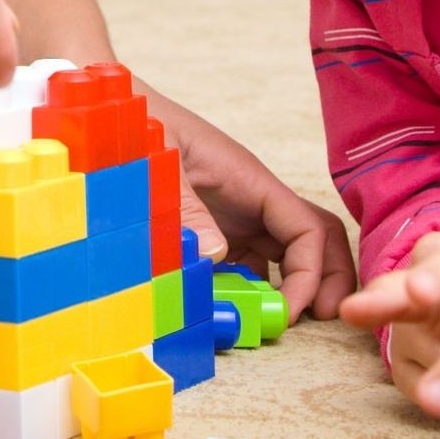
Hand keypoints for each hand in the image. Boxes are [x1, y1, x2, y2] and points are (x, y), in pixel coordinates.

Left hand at [142, 88, 356, 321]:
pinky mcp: (215, 227)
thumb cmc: (142, 127)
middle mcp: (252, 199)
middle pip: (312, 238)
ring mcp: (236, 214)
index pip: (306, 227)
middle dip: (325, 278)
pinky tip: (228, 309)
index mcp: (249, 180)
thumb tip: (215, 254)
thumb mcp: (160, 162)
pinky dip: (248, 288)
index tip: (290, 309)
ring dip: (286, 288)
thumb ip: (185, 206)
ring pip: (283, 254)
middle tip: (319, 319)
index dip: (310, 272)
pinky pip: (247, 261)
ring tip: (270, 324)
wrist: (115, 114)